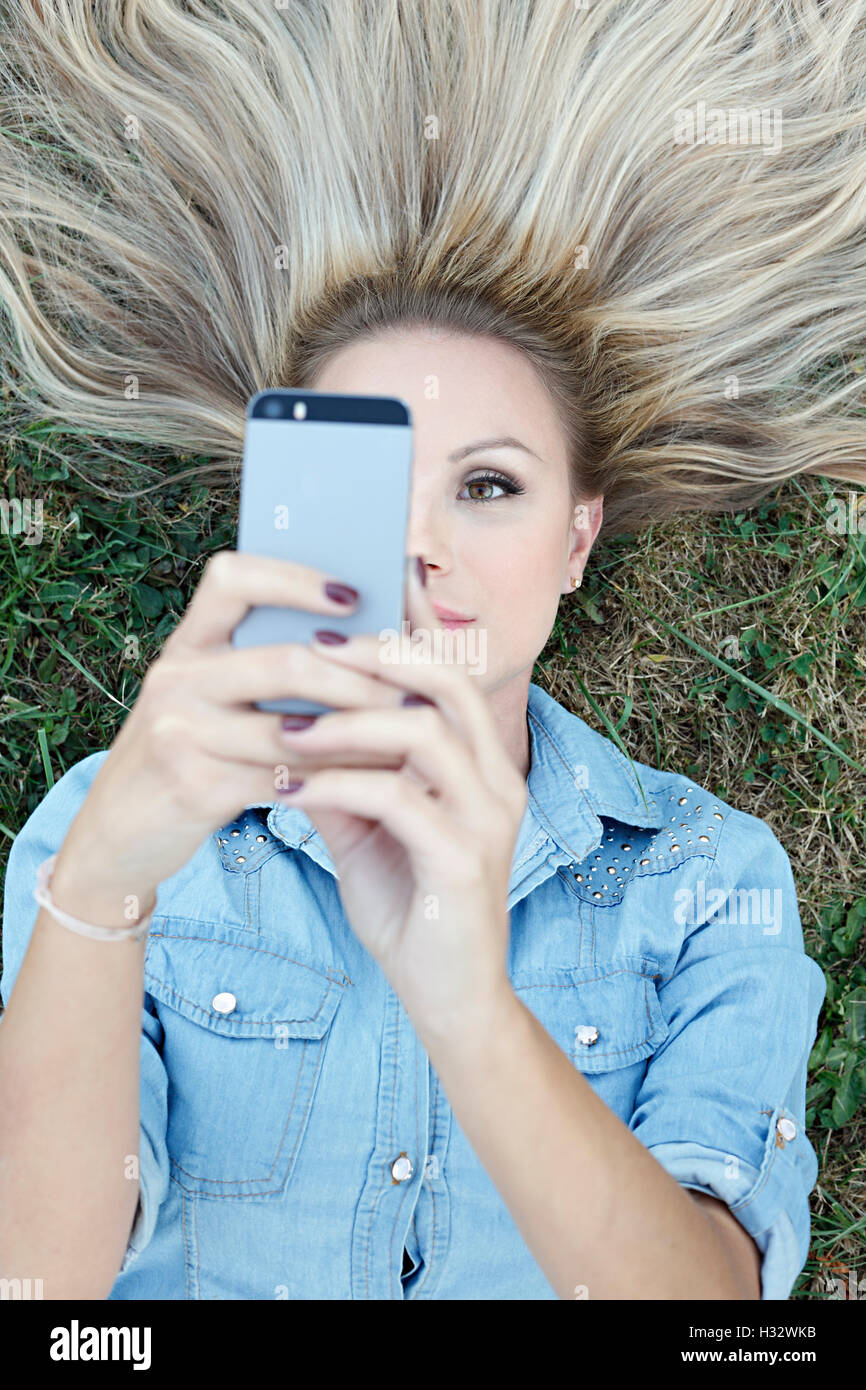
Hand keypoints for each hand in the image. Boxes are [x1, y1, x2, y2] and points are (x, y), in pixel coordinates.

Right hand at [48, 550, 407, 922]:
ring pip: (293, 726)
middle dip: (360, 675)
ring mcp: (180, 731)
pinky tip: (378, 775)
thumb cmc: (189, 753)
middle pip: (285, 660)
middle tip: (416, 684)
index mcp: (187, 642)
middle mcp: (177, 676)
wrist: (120, 833)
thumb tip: (364, 618)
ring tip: (412, 730)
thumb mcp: (209, 697)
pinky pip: (286, 776)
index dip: (295, 578)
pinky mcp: (195, 785)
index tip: (354, 594)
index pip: (233, 577)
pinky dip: (339, 774)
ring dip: (363, 730)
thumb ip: (262, 660)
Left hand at [277, 557, 527, 1035]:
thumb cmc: (411, 907)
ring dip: (346, 722)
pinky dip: (336, 784)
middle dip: (375, 657)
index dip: (398, 639)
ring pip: (423, 732)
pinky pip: (397, 798)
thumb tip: (289, 718)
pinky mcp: (464, 860)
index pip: (450, 676)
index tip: (331, 623)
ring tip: (284, 727)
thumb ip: (343, 774)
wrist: (449, 1000)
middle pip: (448, 683)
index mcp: (482, 766)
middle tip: (306, 651)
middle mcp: (498, 781)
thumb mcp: (368, 829)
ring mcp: (488, 820)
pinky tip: (289, 789)